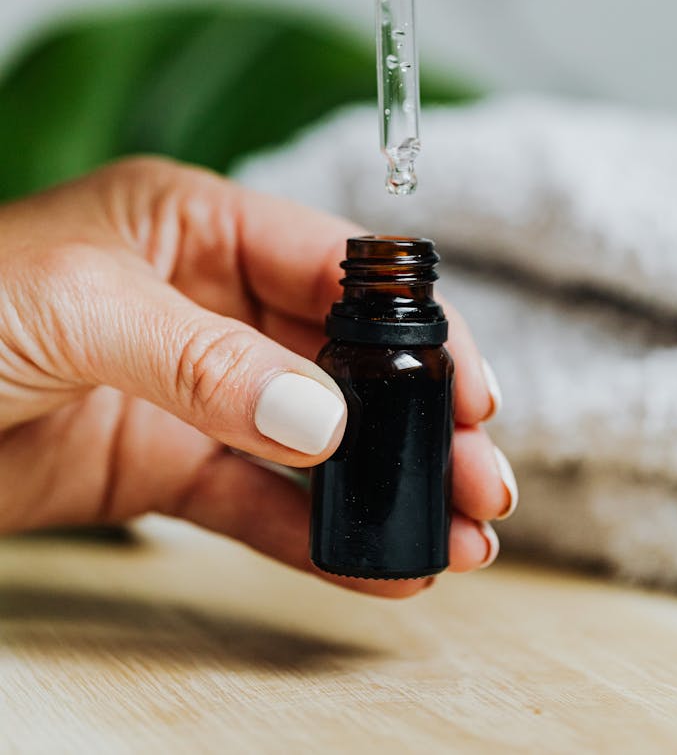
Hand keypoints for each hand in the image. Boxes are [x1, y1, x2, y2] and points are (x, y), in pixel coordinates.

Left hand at [0, 159, 515, 596]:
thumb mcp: (79, 307)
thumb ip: (204, 359)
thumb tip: (319, 419)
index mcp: (190, 225)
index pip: (328, 264)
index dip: (406, 322)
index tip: (467, 382)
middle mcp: (200, 303)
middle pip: (336, 357)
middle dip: (413, 414)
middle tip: (482, 474)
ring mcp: (185, 391)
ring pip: (308, 438)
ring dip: (380, 483)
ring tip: (457, 531)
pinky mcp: (156, 467)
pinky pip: (252, 502)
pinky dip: (312, 536)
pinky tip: (375, 564)